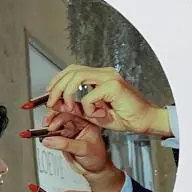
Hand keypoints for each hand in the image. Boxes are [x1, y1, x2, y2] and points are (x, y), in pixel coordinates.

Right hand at [41, 111, 125, 191]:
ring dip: (48, 128)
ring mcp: (70, 131)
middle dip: (52, 120)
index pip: (73, 111)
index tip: (54, 122)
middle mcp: (78, 124)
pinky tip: (45, 138)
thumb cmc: (96, 158)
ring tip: (44, 134)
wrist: (94, 170)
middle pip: (62, 115)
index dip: (62, 113)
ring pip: (56, 125)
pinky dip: (47, 136)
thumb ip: (65, 144)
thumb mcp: (83, 149)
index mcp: (88, 121)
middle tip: (47, 127)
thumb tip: (49, 140)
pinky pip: (53, 135)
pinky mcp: (62, 139)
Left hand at [44, 64, 171, 136]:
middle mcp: (104, 73)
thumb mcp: (92, 114)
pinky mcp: (114, 86)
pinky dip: (88, 109)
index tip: (48, 93)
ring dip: (67, 94)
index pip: (73, 70)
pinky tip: (97, 115)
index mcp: (100, 77)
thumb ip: (76, 108)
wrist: (143, 121)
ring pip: (77, 77)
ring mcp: (110, 77)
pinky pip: (89, 96)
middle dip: (56, 87)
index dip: (57, 79)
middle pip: (72, 70)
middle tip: (51, 103)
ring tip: (68, 108)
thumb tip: (57, 105)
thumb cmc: (123, 117)